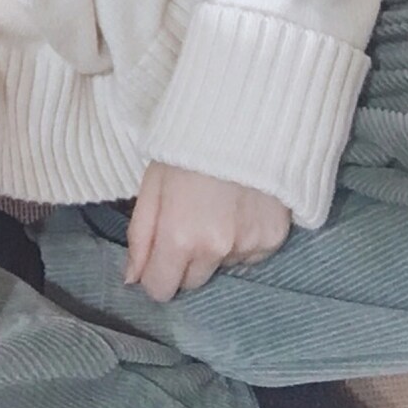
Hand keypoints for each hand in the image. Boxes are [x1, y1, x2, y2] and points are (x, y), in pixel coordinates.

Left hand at [123, 161, 290, 301]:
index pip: (161, 289)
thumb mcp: (152, 183)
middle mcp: (215, 248)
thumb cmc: (188, 146)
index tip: (159, 255)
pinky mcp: (273, 238)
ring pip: (222, 267)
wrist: (244, 118)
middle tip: (188, 222)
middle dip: (185, 262)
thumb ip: (140, 235)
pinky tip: (239, 208)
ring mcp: (248, 245)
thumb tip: (133, 278)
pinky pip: (251, 256)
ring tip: (217, 208)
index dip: (155, 274)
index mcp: (179, 236)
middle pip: (192, 282)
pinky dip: (243, 240)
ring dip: (216, 249)